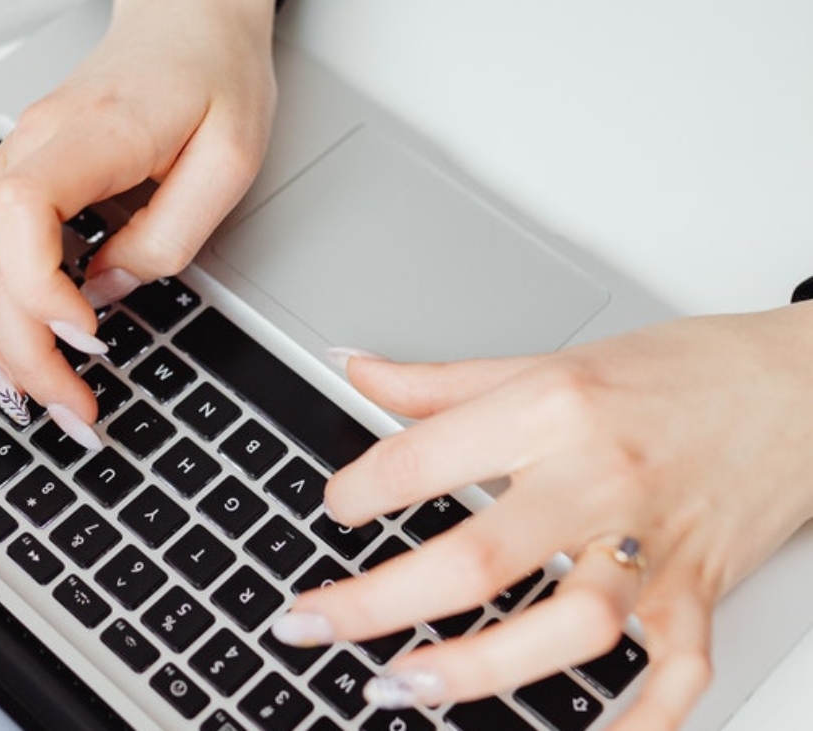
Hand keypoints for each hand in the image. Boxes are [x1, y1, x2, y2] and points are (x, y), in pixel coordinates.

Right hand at [0, 0, 275, 442]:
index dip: (38, 292)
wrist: (187, 25)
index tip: (88, 338)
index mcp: (91, 134)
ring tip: (18, 387)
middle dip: (17, 351)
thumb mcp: (230, 159)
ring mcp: (6, 156)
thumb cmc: (212, 79)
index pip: (17, 212)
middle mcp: (29, 144)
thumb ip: (170, 234)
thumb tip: (106, 288)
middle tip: (70, 408)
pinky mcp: (3, 172)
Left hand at [272, 302, 812, 728]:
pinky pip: (674, 677)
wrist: (799, 387)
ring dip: (479, 669)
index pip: (426, 458)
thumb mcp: (549, 359)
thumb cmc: (678, 373)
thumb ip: (443, 382)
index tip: (331, 511)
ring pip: (570, 628)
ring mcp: (654, 546)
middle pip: (480, 559)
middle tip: (309, 623)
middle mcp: (600, 479)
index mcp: (554, 409)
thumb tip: (358, 370)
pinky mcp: (699, 594)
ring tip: (402, 687)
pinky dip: (636, 724)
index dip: (359, 491)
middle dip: (378, 602)